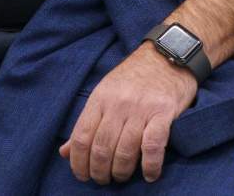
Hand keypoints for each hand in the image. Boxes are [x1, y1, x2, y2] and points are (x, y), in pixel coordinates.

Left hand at [59, 42, 195, 184]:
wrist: (169, 53)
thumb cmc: (135, 76)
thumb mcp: (106, 92)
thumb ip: (87, 122)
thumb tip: (64, 152)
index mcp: (100, 98)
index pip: (81, 137)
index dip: (78, 162)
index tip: (82, 175)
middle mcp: (118, 103)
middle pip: (101, 147)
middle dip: (99, 171)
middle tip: (103, 179)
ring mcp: (141, 108)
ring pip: (124, 150)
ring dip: (121, 171)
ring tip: (121, 177)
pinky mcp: (164, 112)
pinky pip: (152, 146)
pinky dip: (150, 166)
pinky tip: (149, 175)